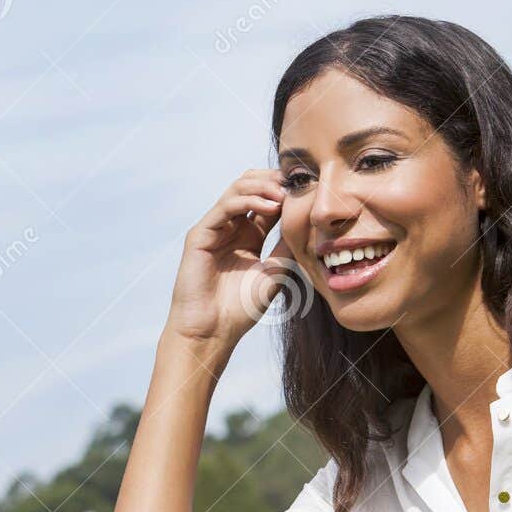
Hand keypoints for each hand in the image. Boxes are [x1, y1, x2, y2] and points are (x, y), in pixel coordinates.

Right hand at [166, 168, 296, 350]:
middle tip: (297, 184)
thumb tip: (308, 223)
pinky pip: (225, 207)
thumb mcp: (274, 273)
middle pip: (250, 187)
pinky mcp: (200, 234)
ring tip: (285, 194)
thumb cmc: (240, 309)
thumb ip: (287, 247)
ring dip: (263, 187)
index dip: (286, 192)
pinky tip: (270, 206)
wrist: (212, 330)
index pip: (267, 201)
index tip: (310, 190)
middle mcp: (231, 227)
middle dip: (274, 181)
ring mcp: (215, 228)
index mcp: (248, 236)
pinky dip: (249, 201)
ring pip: (238, 190)